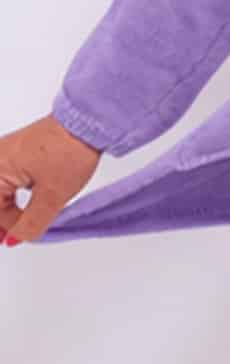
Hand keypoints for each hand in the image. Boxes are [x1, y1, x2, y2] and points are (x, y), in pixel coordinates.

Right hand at [0, 115, 102, 242]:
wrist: (86, 123)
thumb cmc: (69, 153)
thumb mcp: (51, 197)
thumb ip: (30, 223)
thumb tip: (14, 239)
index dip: (8, 228)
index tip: (18, 239)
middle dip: (2, 219)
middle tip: (10, 239)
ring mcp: (4, 154)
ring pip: (0, 191)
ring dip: (5, 209)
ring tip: (20, 226)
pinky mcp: (16, 152)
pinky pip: (5, 179)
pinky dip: (11, 196)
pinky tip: (23, 208)